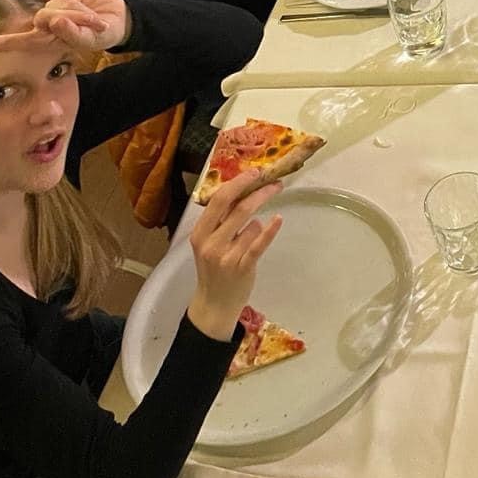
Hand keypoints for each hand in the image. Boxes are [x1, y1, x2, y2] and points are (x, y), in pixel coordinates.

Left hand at [0, 0, 130, 53]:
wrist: (119, 21)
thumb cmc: (102, 37)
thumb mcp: (90, 39)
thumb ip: (71, 33)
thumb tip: (54, 20)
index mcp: (45, 40)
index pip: (12, 41)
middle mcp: (46, 24)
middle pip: (44, 17)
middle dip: (69, 18)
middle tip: (91, 24)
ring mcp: (56, 6)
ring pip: (56, 3)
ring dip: (77, 10)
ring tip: (94, 17)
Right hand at [187, 171, 282, 340]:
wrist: (214, 305)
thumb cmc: (213, 269)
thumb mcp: (208, 243)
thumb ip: (221, 220)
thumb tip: (243, 190)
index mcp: (200, 233)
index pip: (219, 200)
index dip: (238, 183)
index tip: (254, 172)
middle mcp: (211, 243)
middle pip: (237, 207)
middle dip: (257, 190)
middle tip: (273, 181)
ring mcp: (226, 256)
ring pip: (251, 224)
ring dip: (258, 224)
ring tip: (252, 235)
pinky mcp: (242, 267)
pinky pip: (259, 243)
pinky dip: (270, 230)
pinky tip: (278, 219)